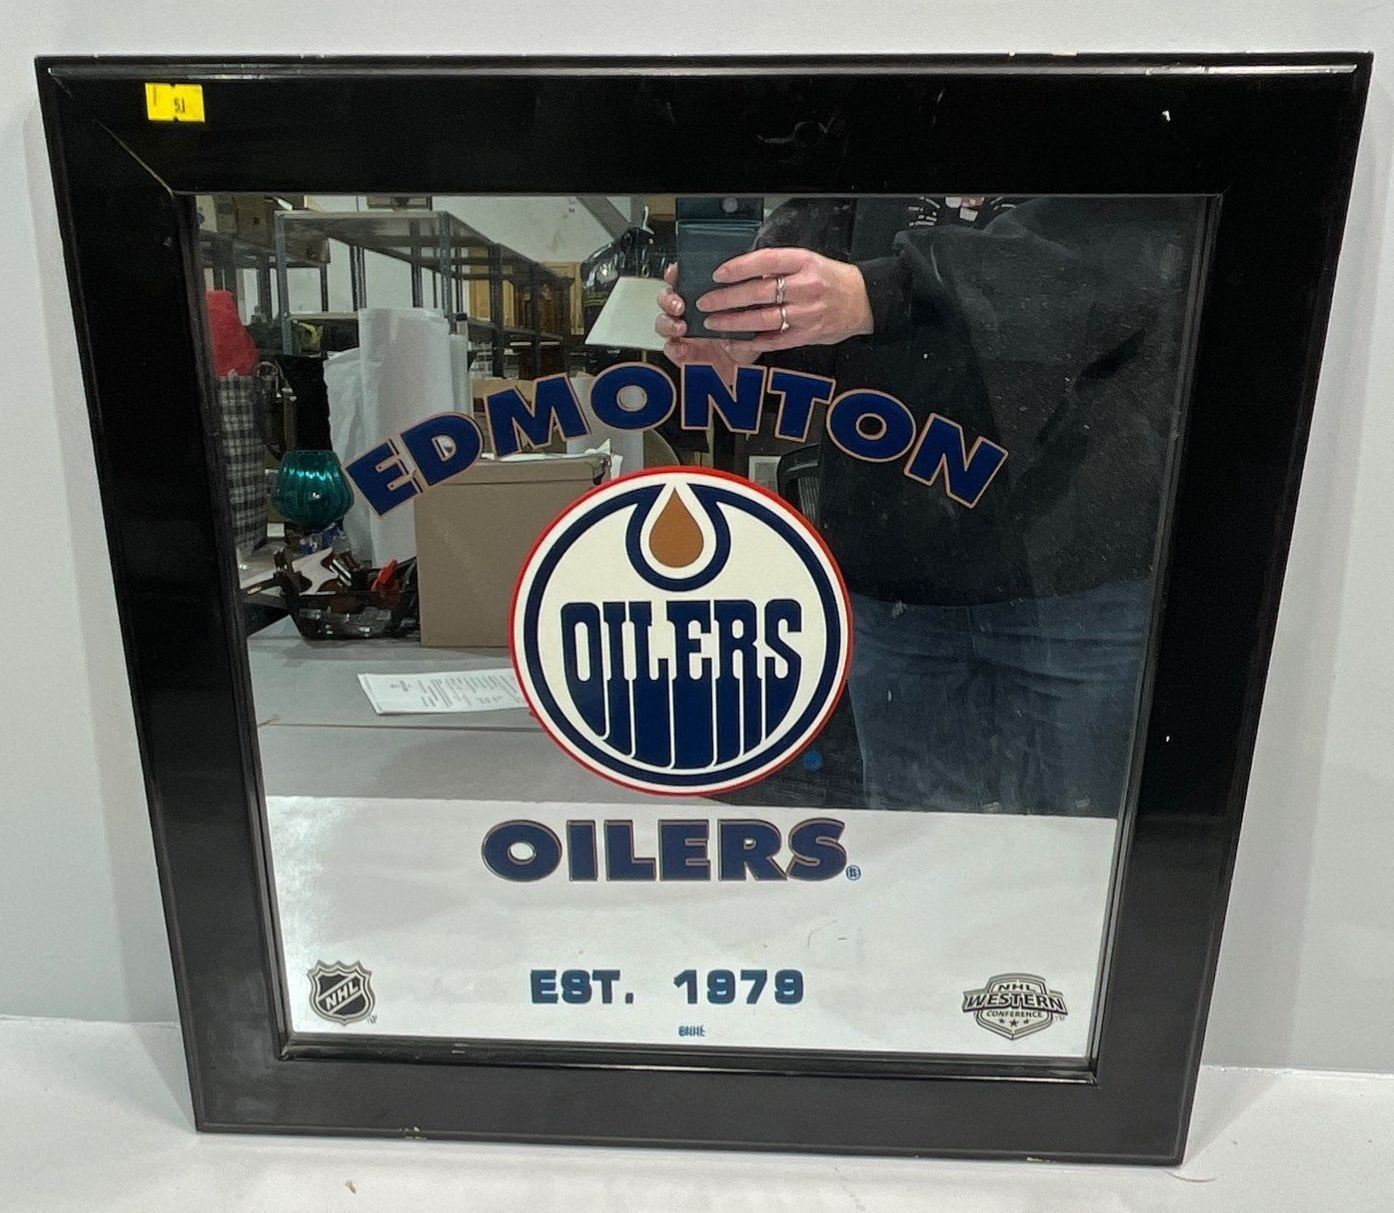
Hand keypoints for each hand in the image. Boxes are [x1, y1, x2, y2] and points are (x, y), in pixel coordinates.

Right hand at [656, 264, 762, 379]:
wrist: (746, 367)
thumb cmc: (747, 337)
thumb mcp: (752, 311)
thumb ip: (745, 294)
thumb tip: (749, 276)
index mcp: (704, 296)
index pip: (682, 279)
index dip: (674, 274)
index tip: (675, 273)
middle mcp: (690, 312)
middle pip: (666, 298)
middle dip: (667, 299)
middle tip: (678, 305)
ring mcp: (684, 333)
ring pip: (663, 322)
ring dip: (667, 322)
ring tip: (680, 328)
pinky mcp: (682, 354)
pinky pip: (669, 348)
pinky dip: (673, 348)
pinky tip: (683, 348)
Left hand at [695, 247, 873, 354]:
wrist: (864, 301)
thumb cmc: (831, 279)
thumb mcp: (808, 262)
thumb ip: (779, 268)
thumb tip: (744, 274)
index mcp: (804, 262)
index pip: (765, 261)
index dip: (738, 268)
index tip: (717, 274)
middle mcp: (805, 286)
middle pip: (758, 292)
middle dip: (726, 298)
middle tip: (705, 302)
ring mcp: (807, 313)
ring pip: (763, 319)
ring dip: (733, 322)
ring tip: (713, 323)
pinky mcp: (809, 334)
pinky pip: (776, 340)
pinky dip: (753, 342)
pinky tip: (735, 342)